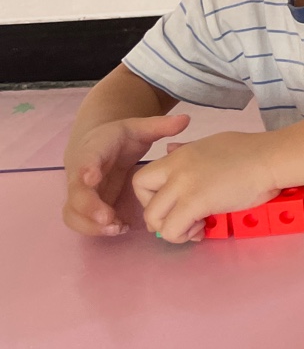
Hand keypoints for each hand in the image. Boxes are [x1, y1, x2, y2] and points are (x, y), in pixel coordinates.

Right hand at [63, 114, 190, 236]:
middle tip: (108, 218)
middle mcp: (81, 174)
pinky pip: (82, 222)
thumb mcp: (138, 128)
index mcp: (94, 150)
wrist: (97, 144)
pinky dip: (96, 229)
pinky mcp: (86, 206)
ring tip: (117, 228)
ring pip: (73, 213)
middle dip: (89, 207)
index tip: (92, 178)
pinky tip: (120, 228)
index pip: (86, 159)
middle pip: (76, 193)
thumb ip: (159, 126)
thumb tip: (186, 119)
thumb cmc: (119, 138)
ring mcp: (81, 193)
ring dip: (91, 224)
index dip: (87, 169)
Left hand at [131, 130, 279, 243]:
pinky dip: (182, 236)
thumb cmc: (251, 151)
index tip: (173, 203)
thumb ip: (188, 152)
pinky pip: (172, 230)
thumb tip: (171, 149)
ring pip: (153, 217)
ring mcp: (184, 184)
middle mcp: (176, 167)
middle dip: (155, 212)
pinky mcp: (196, 202)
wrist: (271, 158)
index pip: (143, 177)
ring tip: (193, 227)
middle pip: (140, 193)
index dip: (151, 195)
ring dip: (169, 228)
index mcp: (180, 154)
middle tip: (178, 217)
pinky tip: (201, 230)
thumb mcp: (212, 144)